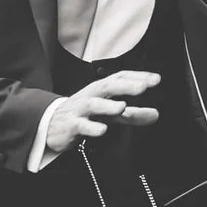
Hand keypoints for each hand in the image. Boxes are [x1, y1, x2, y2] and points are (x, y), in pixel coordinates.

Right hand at [40, 70, 160, 158]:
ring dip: (108, 105)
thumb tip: (155, 114)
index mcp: (102, 90)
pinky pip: (81, 125)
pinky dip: (92, 127)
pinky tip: (102, 130)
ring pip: (93, 104)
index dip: (137, 77)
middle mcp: (92, 96)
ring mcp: (80, 110)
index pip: (120, 78)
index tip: (156, 79)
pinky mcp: (72, 125)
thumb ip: (133, 114)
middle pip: (108, 86)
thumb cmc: (84, 115)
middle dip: (126, 86)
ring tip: (122, 106)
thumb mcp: (110, 113)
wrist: (51, 124)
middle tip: (143, 87)